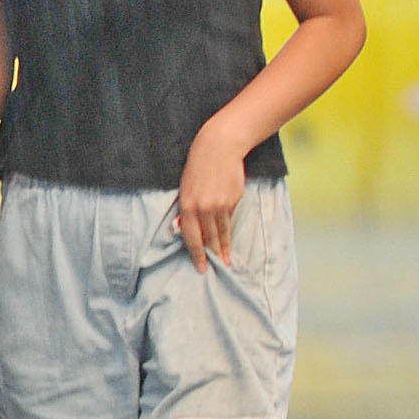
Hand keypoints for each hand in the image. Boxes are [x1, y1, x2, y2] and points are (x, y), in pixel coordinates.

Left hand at [175, 125, 248, 272]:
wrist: (219, 148)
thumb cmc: (198, 167)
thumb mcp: (186, 188)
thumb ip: (188, 209)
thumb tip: (190, 228)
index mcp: (188, 206)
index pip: (192, 237)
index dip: (197, 254)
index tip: (201, 267)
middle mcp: (203, 208)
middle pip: (209, 238)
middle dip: (212, 255)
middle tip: (216, 269)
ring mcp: (220, 205)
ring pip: (222, 232)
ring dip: (224, 248)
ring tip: (226, 260)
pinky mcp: (233, 201)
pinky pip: (229, 220)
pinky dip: (229, 231)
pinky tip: (229, 240)